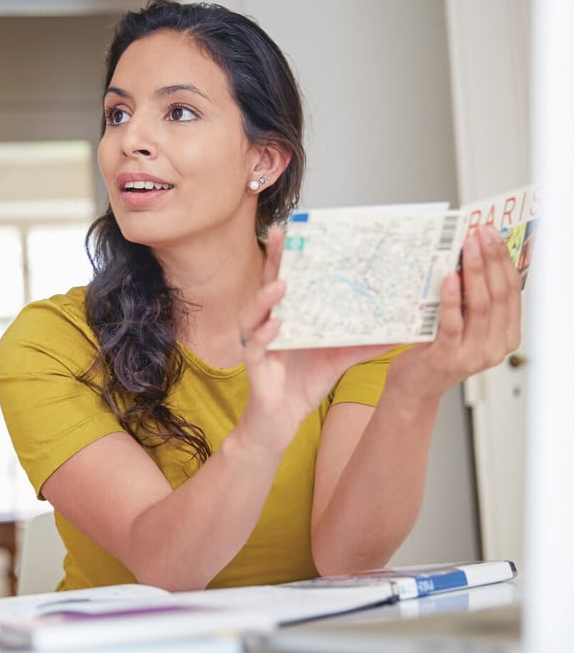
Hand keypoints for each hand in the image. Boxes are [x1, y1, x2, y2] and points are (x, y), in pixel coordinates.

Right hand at [237, 226, 394, 448]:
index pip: (288, 280)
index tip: (297, 229)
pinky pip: (256, 346)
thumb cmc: (302, 386)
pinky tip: (275, 326)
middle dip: (275, 260)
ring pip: (254, 313)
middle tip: (282, 235)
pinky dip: (265, 335)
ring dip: (266, 298)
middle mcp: (269, 324)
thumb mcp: (339, 360)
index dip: (290, 255)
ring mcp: (258, 343)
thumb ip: (363, 344)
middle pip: (268, 285)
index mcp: (289, 317)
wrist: (281, 423)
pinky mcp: (254, 365)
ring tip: (281, 285)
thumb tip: (397, 332)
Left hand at [387, 224, 521, 401]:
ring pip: (481, 306)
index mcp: (505, 337)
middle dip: (491, 259)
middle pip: (499, 295)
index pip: (513, 292)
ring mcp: (472, 354)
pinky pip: (453, 323)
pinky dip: (452, 298)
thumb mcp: (464, 325)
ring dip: (474, 272)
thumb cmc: (436, 352)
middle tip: (480, 234)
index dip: (504, 261)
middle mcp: (494, 347)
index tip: (494, 236)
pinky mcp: (447, 357)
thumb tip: (473, 255)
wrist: (414, 388)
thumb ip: (473, 301)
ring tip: (467, 248)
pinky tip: (449, 278)